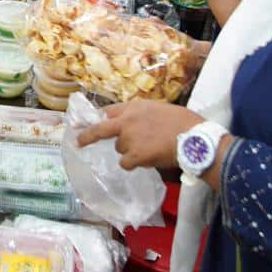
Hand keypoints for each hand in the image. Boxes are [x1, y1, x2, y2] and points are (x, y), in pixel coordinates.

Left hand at [77, 99, 204, 169]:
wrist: (193, 138)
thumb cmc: (183, 122)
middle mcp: (127, 120)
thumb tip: (132, 124)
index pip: (109, 111)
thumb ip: (141, 115)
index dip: (99, 118)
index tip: (88, 121)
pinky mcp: (135, 155)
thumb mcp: (159, 109)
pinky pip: (126, 163)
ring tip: (150, 149)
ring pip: (119, 148)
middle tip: (78, 142)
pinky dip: (134, 164)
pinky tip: (148, 160)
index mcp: (134, 107)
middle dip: (87, 136)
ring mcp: (129, 138)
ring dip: (130, 151)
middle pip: (100, 129)